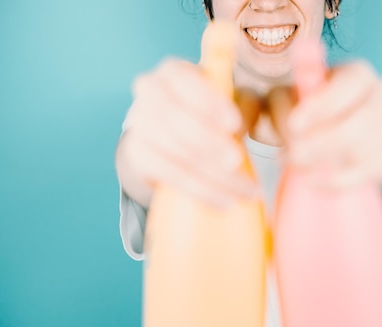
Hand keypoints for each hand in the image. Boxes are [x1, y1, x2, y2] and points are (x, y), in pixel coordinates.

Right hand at [115, 58, 259, 208]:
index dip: (208, 103)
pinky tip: (224, 200)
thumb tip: (240, 129)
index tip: (234, 124)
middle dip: (207, 142)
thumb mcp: (232, 102)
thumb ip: (244, 105)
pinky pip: (167, 175)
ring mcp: (138, 123)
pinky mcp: (137, 154)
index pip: (184, 80)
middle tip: (236, 161)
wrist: (170, 138)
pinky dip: (198, 190)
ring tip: (243, 190)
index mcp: (174, 71)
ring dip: (210, 174)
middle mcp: (149, 91)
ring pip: (171, 151)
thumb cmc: (210, 112)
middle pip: (172, 118)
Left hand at [283, 60, 381, 192]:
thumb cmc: (308, 110)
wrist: (335, 133)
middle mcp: (380, 93)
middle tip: (296, 156)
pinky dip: (344, 179)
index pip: (350, 83)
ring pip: (370, 147)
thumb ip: (284, 108)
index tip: (295, 125)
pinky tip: (318, 181)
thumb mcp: (289, 100)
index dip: (324, 105)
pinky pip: (376, 169)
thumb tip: (292, 130)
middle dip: (328, 141)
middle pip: (366, 118)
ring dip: (333, 163)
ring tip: (302, 170)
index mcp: (356, 73)